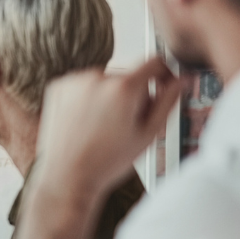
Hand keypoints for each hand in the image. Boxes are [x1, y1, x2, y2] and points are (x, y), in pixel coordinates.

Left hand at [35, 57, 181, 199]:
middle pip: (128, 75)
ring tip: (103, 125)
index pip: (154, 62)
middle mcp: (97, 78)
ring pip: (104, 79)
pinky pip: (82, 84)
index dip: (164, 73)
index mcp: (124, 88)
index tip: (162, 85)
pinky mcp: (58, 87)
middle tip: (127, 122)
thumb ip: (168, 101)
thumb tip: (181, 80)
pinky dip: (87, 97)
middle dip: (133, 92)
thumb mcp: (148, 134)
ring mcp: (74, 81)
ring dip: (109, 94)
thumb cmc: (107, 161)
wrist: (67, 176)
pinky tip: (86, 122)